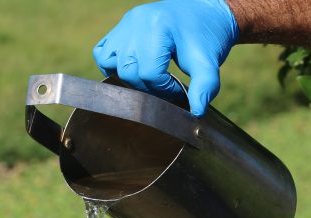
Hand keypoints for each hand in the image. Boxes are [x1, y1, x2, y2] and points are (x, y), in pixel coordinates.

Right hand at [93, 0, 238, 115]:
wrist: (205, 11)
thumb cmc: (207, 36)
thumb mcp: (208, 62)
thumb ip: (204, 87)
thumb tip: (195, 113)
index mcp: (158, 27)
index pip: (149, 73)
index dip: (164, 89)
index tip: (177, 90)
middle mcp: (136, 23)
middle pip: (128, 71)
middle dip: (146, 87)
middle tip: (164, 87)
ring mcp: (125, 24)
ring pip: (109, 62)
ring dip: (127, 77)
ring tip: (147, 79)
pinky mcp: (120, 28)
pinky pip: (102, 52)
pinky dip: (111, 65)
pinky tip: (131, 70)